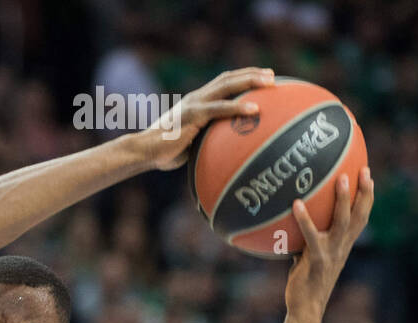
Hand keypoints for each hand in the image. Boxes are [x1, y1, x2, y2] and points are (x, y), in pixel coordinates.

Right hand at [138, 67, 274, 170]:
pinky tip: (254, 109)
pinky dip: (238, 108)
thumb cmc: (164, 153)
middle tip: (273, 77)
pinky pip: (220, 109)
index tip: (262, 79)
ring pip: (227, 86)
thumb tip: (221, 154)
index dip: (242, 78)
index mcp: (196, 102)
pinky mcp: (193, 115)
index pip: (222, 83)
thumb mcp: (189, 144)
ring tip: (271, 83)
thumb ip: (204, 140)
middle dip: (252, 74)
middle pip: (228, 78)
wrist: (144, 151)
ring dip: (251, 81)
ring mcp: (195, 104)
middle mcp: (197, 98)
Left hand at [285, 166, 373, 322]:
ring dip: (344, 199)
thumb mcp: (310, 258)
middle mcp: (342, 247)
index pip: (362, 217)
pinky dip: (304, 219)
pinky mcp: (317, 260)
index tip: (368, 176)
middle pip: (360, 215)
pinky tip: (295, 204)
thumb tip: (290, 225)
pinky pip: (311, 235)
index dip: (367, 197)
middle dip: (364, 191)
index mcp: (344, 246)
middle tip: (363, 169)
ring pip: (343, 221)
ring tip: (340, 178)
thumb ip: (308, 241)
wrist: (305, 308)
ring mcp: (331, 252)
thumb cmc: (304, 284)